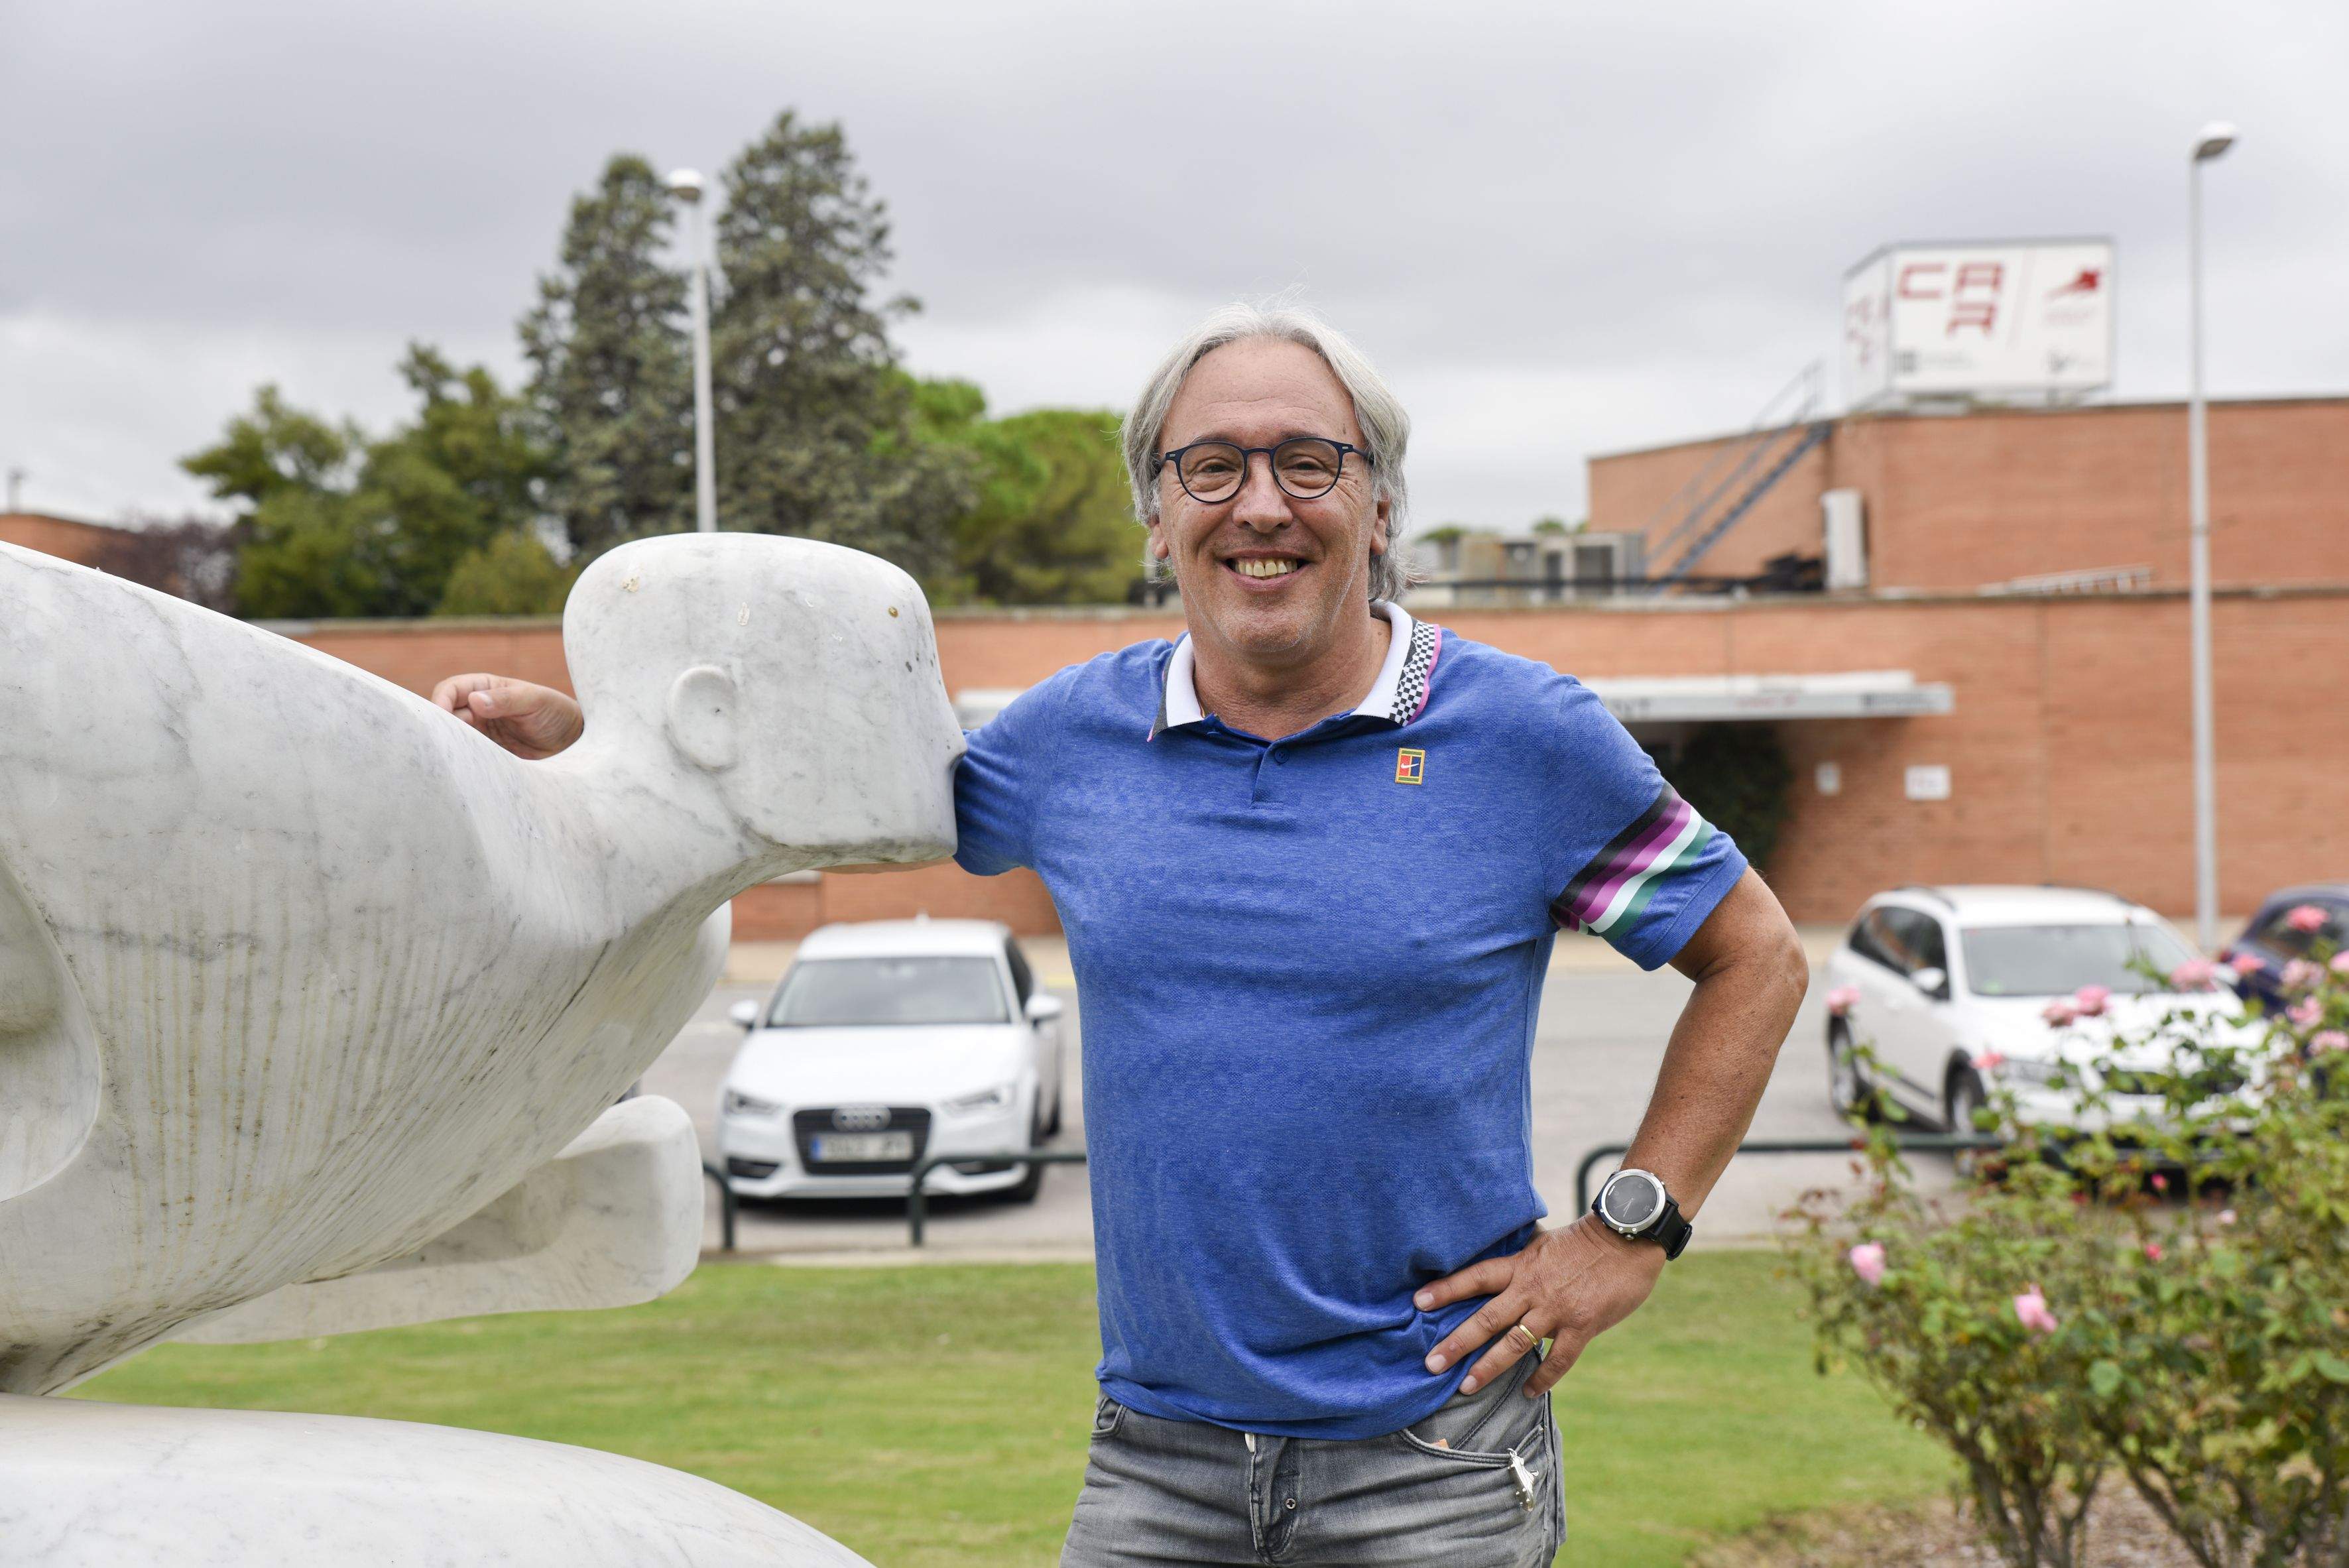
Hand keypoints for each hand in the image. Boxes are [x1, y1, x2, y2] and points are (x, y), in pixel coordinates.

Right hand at [429, 673, 584, 759]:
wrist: (573, 742)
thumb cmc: (556, 713)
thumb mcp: (536, 701)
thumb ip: (507, 700)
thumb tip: (475, 700)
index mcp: (485, 688)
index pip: (451, 689)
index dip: (440, 700)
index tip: (441, 717)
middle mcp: (477, 709)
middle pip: (445, 715)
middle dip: (440, 726)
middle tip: (443, 742)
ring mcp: (481, 732)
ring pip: (453, 737)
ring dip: (450, 745)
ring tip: (454, 756)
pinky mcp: (487, 753)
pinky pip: (467, 756)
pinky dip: (462, 760)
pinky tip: (465, 766)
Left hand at [1415, 1214, 1667, 1398]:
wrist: (1626, 1239)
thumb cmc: (1585, 1241)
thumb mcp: (1543, 1243)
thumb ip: (1521, 1259)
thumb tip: (1498, 1262)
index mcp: (1521, 1266)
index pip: (1476, 1277)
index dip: (1447, 1289)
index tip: (1418, 1302)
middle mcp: (1532, 1289)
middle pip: (1487, 1317)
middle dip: (1456, 1342)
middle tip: (1431, 1363)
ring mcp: (1556, 1310)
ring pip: (1515, 1343)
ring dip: (1488, 1367)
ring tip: (1465, 1387)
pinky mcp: (1582, 1326)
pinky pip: (1558, 1360)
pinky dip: (1542, 1379)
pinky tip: (1528, 1393)